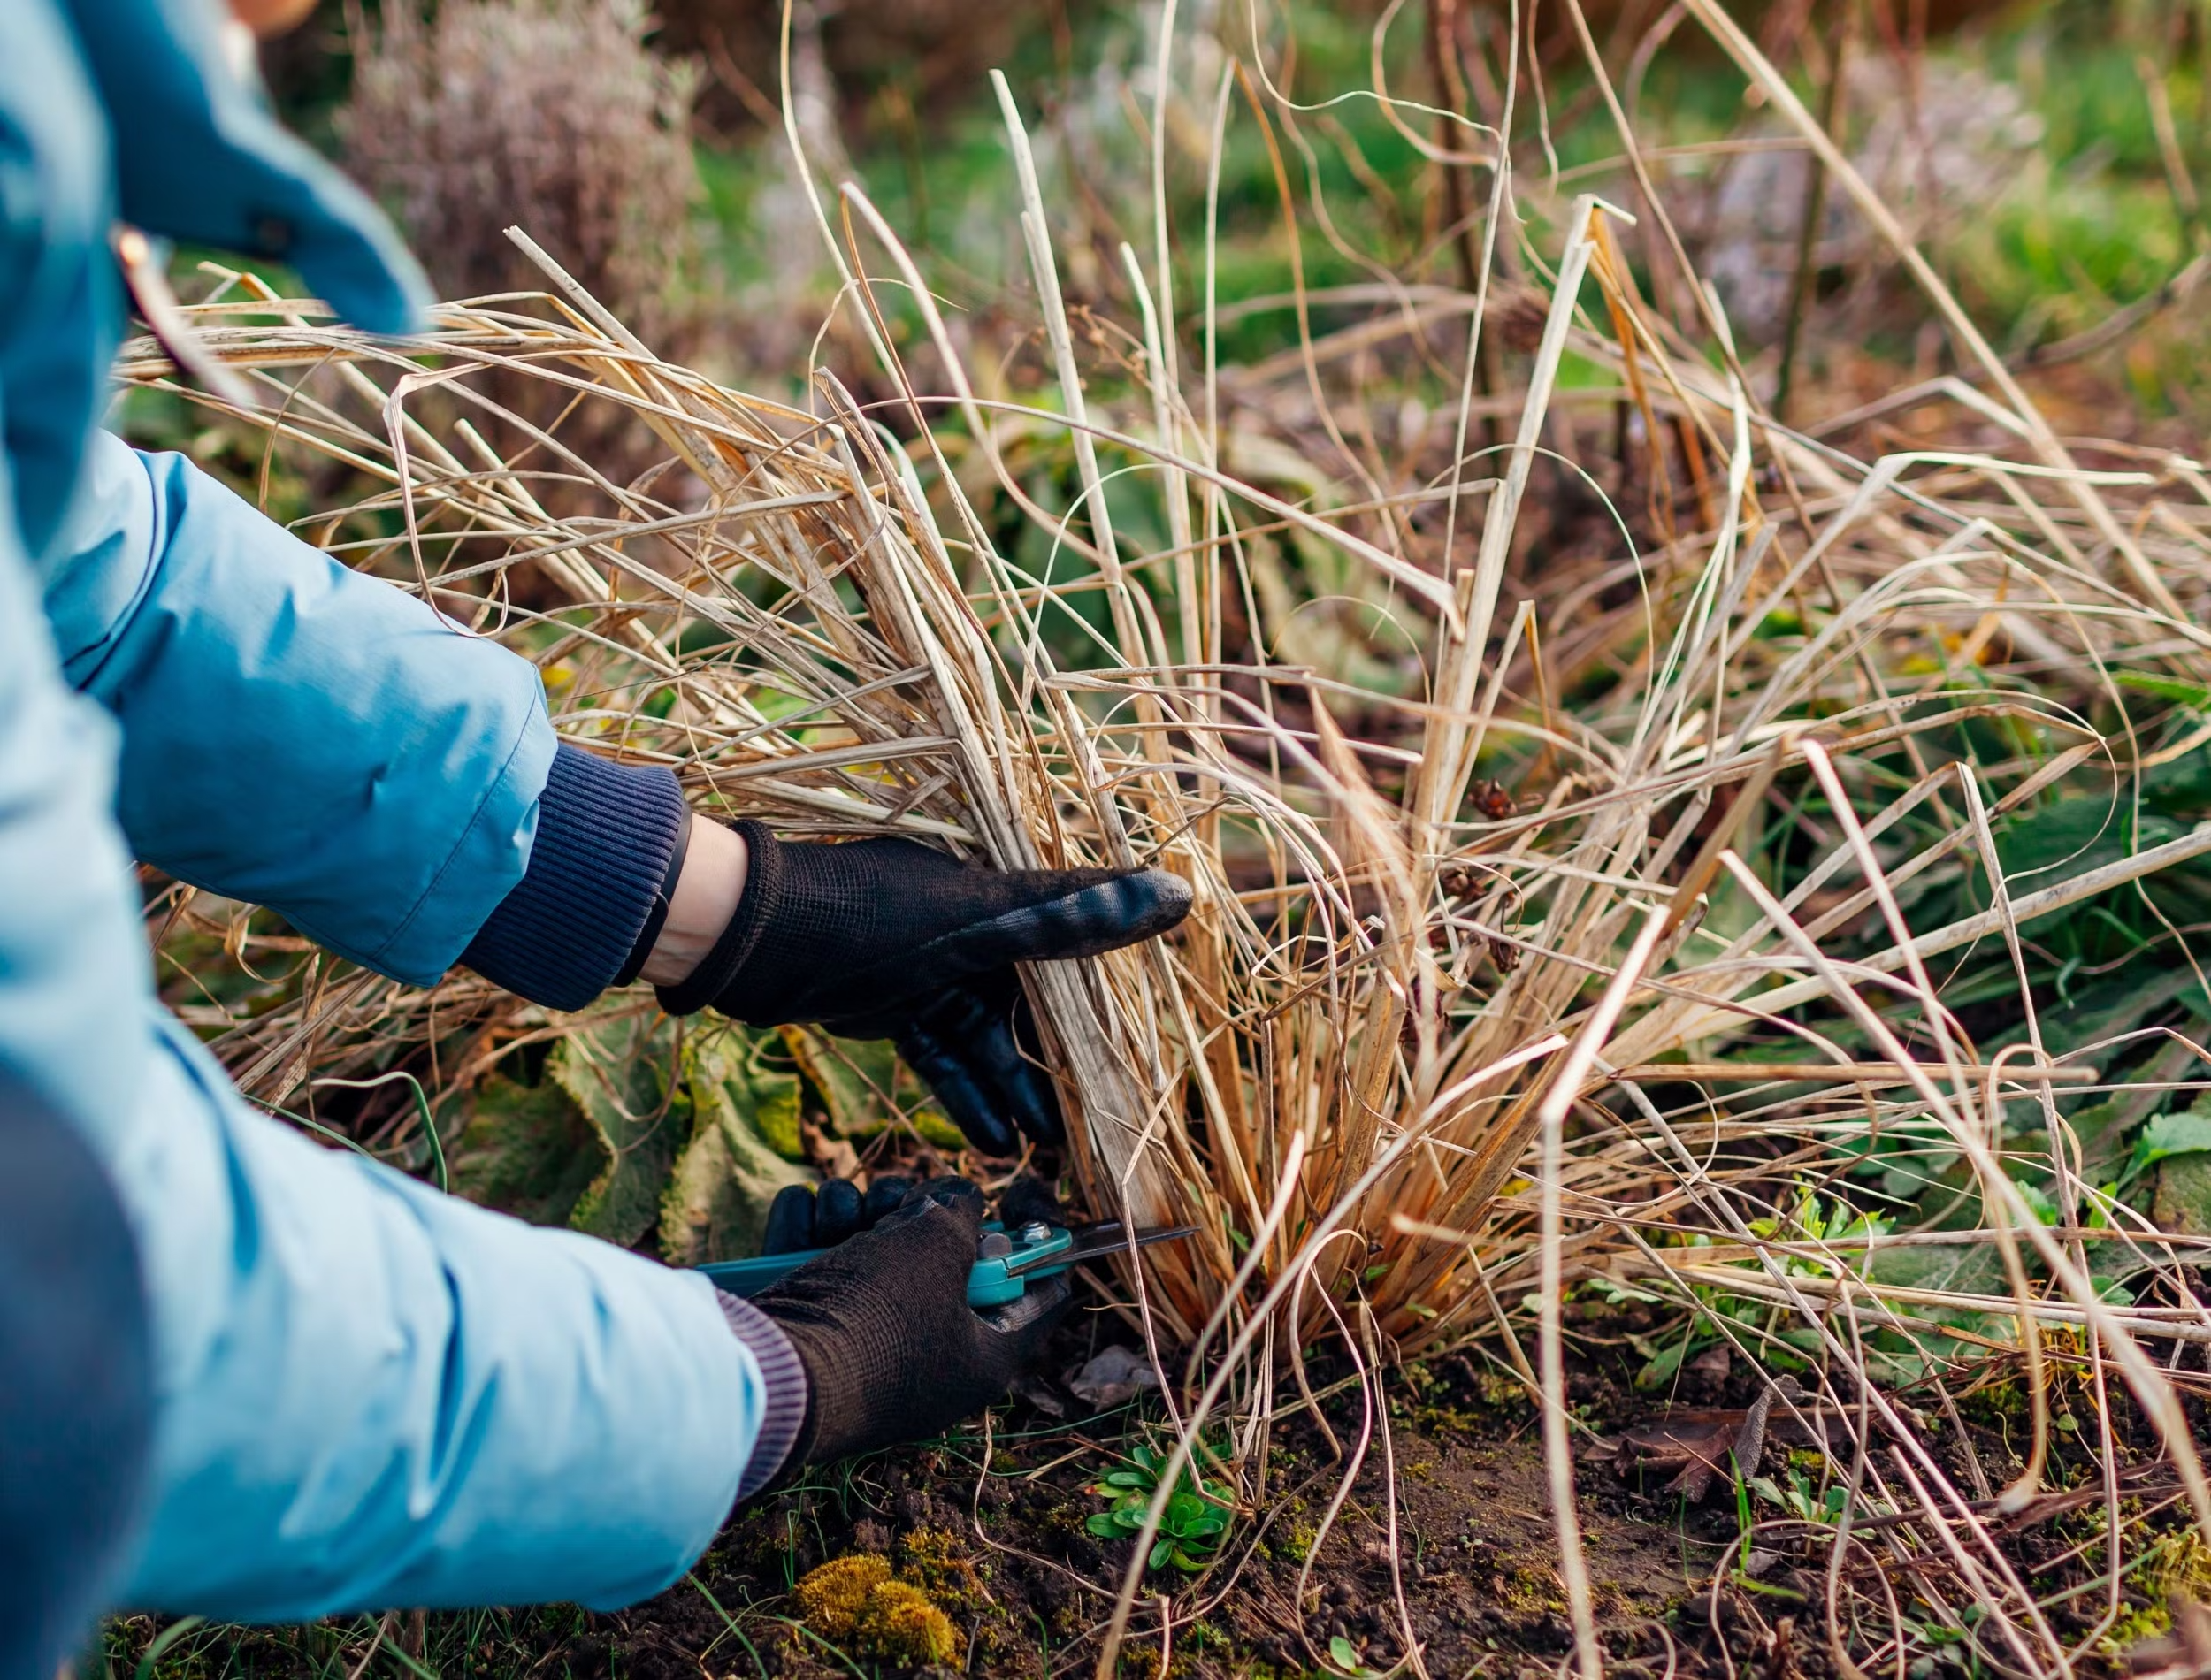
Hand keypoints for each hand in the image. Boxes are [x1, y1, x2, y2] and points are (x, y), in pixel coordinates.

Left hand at [655, 823, 1191, 1153]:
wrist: (741, 936)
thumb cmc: (862, 915)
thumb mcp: (978, 920)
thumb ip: (1073, 918)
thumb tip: (1176, 896)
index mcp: (1002, 892)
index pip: (1077, 952)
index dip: (1108, 1012)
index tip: (1139, 1066)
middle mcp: (975, 927)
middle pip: (1038, 1007)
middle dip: (1065, 1071)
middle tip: (1097, 1131)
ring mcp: (934, 967)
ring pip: (991, 1041)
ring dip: (1017, 1095)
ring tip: (1049, 1151)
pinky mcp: (893, 1006)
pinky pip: (943, 1054)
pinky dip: (965, 1094)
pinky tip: (991, 1141)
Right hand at [751, 1182, 1068, 1466]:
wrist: (771, 1373)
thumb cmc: (876, 1316)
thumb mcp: (939, 1246)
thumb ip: (961, 1214)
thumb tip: (956, 1205)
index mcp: (982, 1358)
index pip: (1040, 1294)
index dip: (1040, 1239)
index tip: (1021, 1193)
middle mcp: (928, 1358)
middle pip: (946, 1261)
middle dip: (920, 1216)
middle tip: (905, 1207)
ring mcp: (861, 1345)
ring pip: (874, 1247)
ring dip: (859, 1214)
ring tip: (844, 1221)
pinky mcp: (806, 1327)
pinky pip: (816, 1256)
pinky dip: (808, 1230)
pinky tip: (806, 1224)